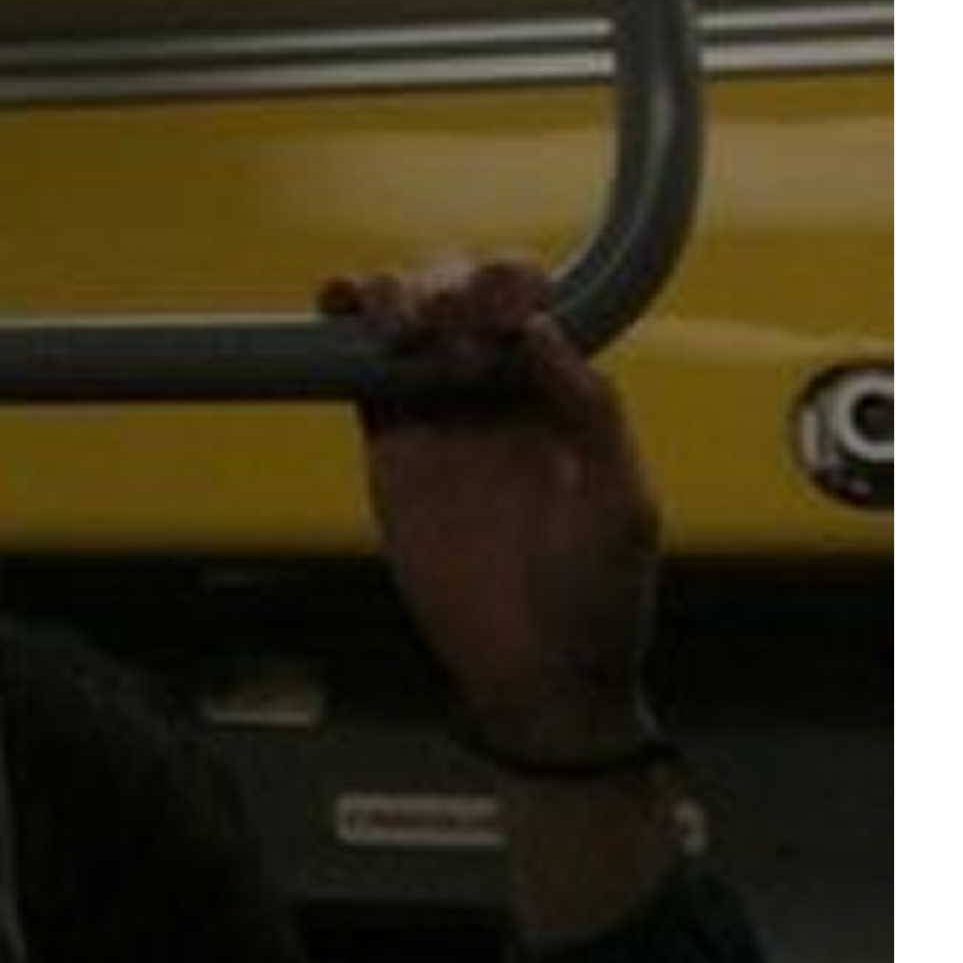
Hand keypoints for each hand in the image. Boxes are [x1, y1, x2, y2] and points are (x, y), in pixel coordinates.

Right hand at [322, 259, 663, 753]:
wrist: (542, 677)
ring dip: (398, 293)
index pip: (528, 305)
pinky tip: (338, 304)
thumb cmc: (602, 598)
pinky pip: (360, 375)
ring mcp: (440, 418)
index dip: (509, 286)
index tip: (503, 311)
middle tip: (449, 325)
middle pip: (459, 296)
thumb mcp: (624, 503)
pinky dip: (342, 330)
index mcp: (559, 395)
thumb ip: (591, 410)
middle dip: (449, 285)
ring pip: (406, 320)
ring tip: (400, 323)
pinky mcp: (391, 451)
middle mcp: (497, 393)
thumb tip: (540, 329)